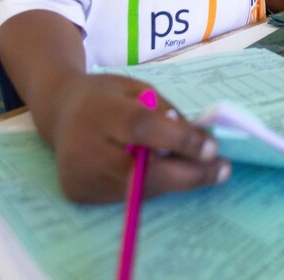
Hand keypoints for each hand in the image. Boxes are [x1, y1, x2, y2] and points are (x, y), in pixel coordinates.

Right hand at [50, 73, 229, 202]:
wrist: (61, 112)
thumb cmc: (107, 96)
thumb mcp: (139, 88)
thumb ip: (166, 112)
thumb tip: (199, 142)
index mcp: (100, 111)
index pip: (142, 128)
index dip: (179, 140)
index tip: (213, 148)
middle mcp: (84, 147)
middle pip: (142, 170)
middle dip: (188, 174)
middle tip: (222, 170)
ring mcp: (79, 175)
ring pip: (139, 188)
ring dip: (174, 180)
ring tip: (201, 168)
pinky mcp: (78, 194)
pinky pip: (127, 195)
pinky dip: (151, 184)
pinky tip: (164, 170)